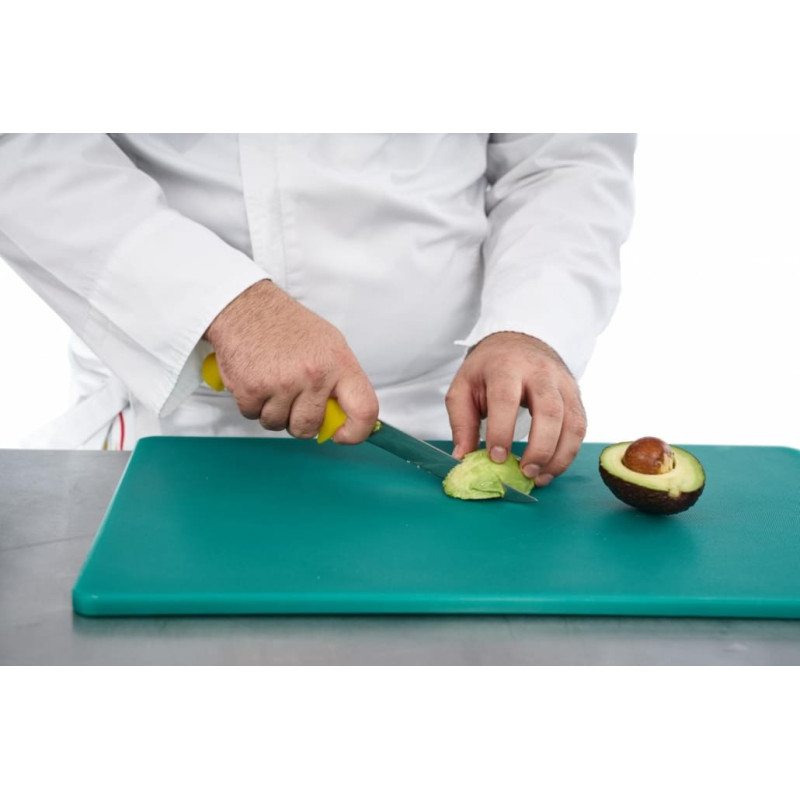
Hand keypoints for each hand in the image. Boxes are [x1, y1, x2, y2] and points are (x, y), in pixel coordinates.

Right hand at [204, 280, 377, 442]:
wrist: (246, 306)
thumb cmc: (287, 325)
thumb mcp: (328, 344)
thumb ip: (340, 381)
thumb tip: (345, 417)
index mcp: (339, 363)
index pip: (364, 410)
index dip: (356, 432)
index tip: (342, 434)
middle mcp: (314, 375)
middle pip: (310, 427)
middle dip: (300, 422)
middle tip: (293, 400)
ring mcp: (282, 383)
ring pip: (278, 424)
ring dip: (273, 412)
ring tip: (272, 383)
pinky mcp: (251, 389)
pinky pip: (253, 416)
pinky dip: (252, 404)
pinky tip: (256, 380)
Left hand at [445, 332, 586, 486]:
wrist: (518, 341)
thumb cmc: (488, 369)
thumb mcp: (464, 387)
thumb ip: (461, 423)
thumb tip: (462, 458)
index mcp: (506, 367)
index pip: (506, 399)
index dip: (502, 431)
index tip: (496, 458)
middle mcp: (539, 372)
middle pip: (549, 411)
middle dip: (539, 448)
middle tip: (524, 473)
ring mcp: (562, 383)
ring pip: (572, 421)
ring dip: (558, 456)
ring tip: (539, 477)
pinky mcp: (575, 394)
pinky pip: (580, 426)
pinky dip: (569, 452)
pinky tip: (551, 468)